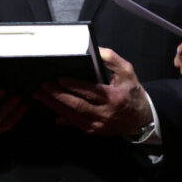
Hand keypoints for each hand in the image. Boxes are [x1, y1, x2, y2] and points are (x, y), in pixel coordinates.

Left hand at [33, 47, 152, 136]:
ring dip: (54, 106)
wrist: (141, 119)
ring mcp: (98, 125)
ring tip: (39, 95)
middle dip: (58, 96)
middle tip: (43, 87)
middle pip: (77, 105)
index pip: (91, 91)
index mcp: (114, 97)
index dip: (74, 86)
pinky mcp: (94, 131)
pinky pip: (75, 123)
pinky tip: (50, 108)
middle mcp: (105, 113)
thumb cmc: (132, 93)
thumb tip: (97, 50)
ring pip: (73, 116)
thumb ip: (113, 60)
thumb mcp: (128, 72)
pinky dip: (62, 116)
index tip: (59, 79)